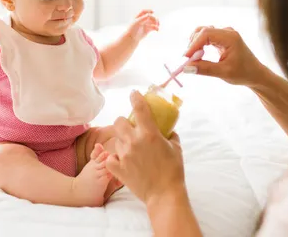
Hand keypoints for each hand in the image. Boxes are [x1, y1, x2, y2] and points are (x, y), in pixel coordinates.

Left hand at [106, 91, 185, 205]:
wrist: (164, 195)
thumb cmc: (173, 171)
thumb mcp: (176, 149)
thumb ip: (170, 135)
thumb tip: (168, 129)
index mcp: (149, 134)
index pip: (139, 108)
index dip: (135, 97)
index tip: (133, 93)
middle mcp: (134, 141)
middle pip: (118, 122)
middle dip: (123, 123)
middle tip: (130, 128)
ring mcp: (124, 155)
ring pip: (116, 140)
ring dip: (123, 142)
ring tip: (132, 151)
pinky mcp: (118, 168)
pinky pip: (110, 158)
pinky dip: (115, 158)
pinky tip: (123, 161)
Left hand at [126, 10, 159, 42]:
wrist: (132, 38)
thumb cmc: (133, 29)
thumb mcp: (137, 22)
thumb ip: (143, 18)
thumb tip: (150, 14)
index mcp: (138, 17)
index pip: (144, 12)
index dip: (148, 11)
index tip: (153, 12)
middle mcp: (142, 20)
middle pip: (150, 17)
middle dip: (154, 18)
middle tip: (156, 22)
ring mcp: (146, 25)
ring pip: (153, 22)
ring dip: (157, 23)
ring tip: (157, 26)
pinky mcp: (148, 30)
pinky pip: (154, 27)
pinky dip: (156, 28)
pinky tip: (157, 30)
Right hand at [184, 26, 268, 86]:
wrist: (255, 74)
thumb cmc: (243, 73)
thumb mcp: (223, 73)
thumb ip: (204, 69)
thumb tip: (186, 68)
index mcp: (230, 37)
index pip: (206, 34)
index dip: (193, 45)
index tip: (186, 58)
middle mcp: (227, 32)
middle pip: (203, 31)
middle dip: (193, 44)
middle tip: (187, 60)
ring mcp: (225, 33)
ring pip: (203, 32)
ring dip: (195, 44)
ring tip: (193, 58)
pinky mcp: (222, 38)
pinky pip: (206, 37)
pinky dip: (200, 45)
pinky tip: (198, 55)